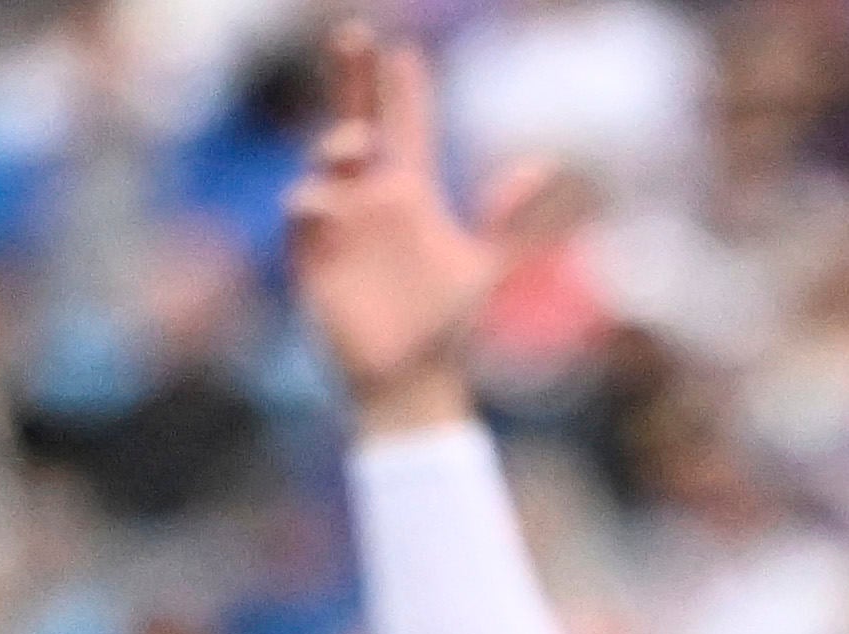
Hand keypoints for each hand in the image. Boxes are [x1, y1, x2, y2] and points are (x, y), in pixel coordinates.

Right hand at [282, 25, 543, 430]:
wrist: (414, 383)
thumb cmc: (447, 330)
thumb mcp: (485, 268)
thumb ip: (509, 220)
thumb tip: (544, 166)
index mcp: (409, 195)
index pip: (405, 127)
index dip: (403, 89)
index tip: (403, 50)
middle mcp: (370, 200)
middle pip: (354, 122)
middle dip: (352, 79)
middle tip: (354, 35)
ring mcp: (339, 226)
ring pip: (325, 165)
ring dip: (337, 145)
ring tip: (359, 144)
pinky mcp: (312, 259)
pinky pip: (304, 215)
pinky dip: (312, 203)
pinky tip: (329, 201)